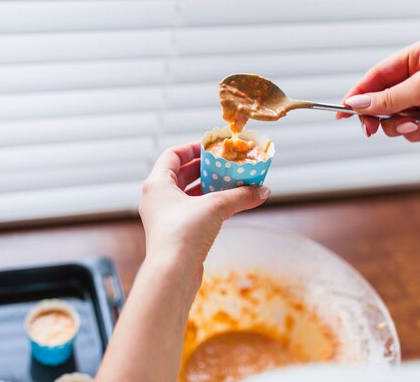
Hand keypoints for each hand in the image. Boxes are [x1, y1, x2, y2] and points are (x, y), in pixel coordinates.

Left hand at [139, 142, 269, 274]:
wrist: (172, 273)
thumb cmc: (184, 234)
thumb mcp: (215, 207)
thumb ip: (240, 195)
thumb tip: (263, 190)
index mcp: (156, 184)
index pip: (172, 155)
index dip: (193, 148)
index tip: (213, 147)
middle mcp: (156, 199)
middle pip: (180, 174)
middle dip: (205, 168)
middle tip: (226, 164)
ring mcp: (163, 217)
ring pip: (187, 194)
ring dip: (208, 187)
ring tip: (231, 183)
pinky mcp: (174, 233)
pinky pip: (192, 211)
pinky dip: (208, 205)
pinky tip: (227, 205)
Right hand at [339, 35, 419, 140]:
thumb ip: (389, 97)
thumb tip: (358, 103)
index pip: (379, 74)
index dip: (358, 93)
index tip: (342, 110)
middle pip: (383, 99)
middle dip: (382, 115)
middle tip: (371, 128)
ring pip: (396, 117)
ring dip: (404, 126)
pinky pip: (413, 128)